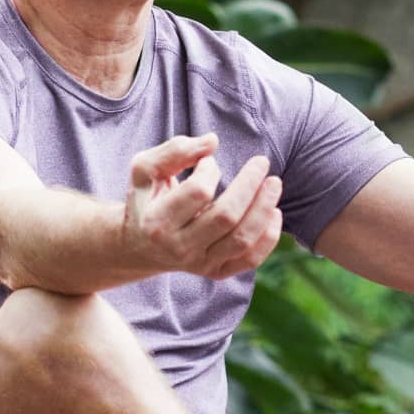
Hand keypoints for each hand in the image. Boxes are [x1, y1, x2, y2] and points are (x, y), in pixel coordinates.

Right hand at [122, 134, 283, 279]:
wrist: (139, 247)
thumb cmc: (146, 200)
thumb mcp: (145, 170)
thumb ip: (174, 150)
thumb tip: (212, 141)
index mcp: (157, 222)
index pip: (198, 192)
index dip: (210, 170)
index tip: (208, 161)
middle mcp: (178, 248)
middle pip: (226, 217)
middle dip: (249, 185)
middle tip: (262, 162)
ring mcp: (199, 264)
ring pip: (242, 240)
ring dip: (264, 208)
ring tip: (274, 183)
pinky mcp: (215, 272)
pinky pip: (250, 260)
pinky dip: (269, 237)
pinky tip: (275, 212)